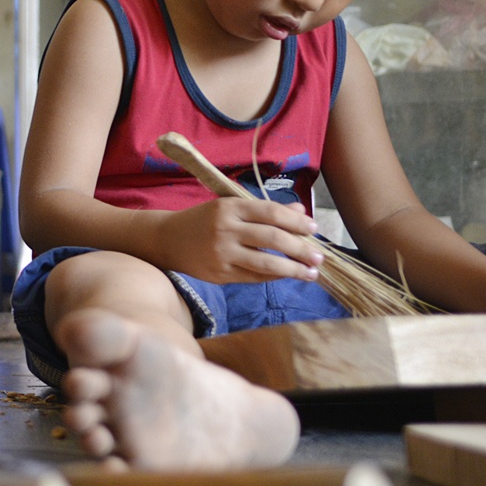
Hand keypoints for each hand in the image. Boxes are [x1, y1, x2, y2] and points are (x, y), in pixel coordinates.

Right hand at [157, 197, 324, 284]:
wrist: (166, 239)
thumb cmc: (204, 220)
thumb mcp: (230, 207)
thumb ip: (264, 210)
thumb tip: (300, 213)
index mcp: (229, 207)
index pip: (270, 212)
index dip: (295, 222)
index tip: (314, 229)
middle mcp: (225, 229)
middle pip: (271, 239)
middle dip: (300, 248)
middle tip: (319, 256)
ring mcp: (221, 253)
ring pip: (265, 263)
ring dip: (293, 269)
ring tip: (311, 273)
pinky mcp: (219, 274)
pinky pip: (254, 277)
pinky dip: (274, 277)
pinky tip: (287, 276)